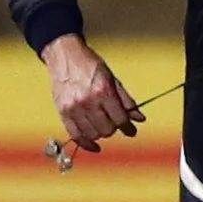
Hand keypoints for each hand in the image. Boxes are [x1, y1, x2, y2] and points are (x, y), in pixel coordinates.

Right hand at [41, 33, 141, 152]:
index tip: (131, 131)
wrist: (65, 55)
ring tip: (102, 125)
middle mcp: (89, 101)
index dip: (128, 128)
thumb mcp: (112, 78)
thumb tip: (139, 118)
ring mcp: (74, 108)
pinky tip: (94, 145)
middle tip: (114, 122)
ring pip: (94, 134)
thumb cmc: (89, 64)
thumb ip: (126, 100)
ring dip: (101, 133)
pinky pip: (76, 136)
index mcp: (104, 91)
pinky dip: (86, 144)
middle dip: (114, 128)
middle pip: (107, 129)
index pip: (120, 119)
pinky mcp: (63, 112)